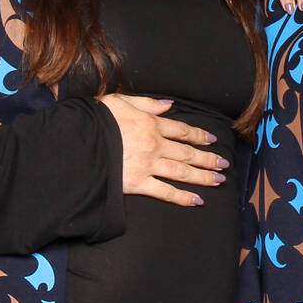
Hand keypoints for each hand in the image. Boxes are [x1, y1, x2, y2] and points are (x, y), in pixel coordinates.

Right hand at [98, 94, 226, 206]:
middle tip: (224, 164)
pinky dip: (183, 197)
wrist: (77, 143)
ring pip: (183, 172)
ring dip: (203, 176)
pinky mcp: (138, 183)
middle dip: (209, 159)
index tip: (212, 140)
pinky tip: (197, 201)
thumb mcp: (119, 101)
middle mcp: (154, 145)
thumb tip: (169, 104)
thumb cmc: (95, 120)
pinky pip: (165, 192)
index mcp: (151, 124)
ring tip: (219, 180)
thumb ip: (146, 103)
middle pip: (188, 153)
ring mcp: (148, 165)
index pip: (182, 130)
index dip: (200, 135)